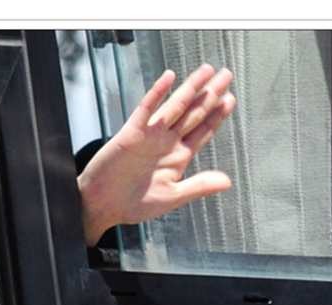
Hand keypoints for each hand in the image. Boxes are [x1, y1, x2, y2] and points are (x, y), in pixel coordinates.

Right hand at [77, 63, 235, 245]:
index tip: (230, 98)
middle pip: (194, 113)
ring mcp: (150, 135)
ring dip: (191, 88)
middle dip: (211, 94)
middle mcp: (166, 142)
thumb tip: (228, 182)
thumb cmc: (133, 204)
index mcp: (178, 157)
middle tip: (226, 75)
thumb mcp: (172, 197)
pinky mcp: (132, 132)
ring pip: (175, 106)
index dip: (217, 114)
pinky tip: (169, 78)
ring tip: (207, 71)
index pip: (202, 130)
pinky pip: (147, 108)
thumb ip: (200, 186)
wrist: (101, 206)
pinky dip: (157, 92)